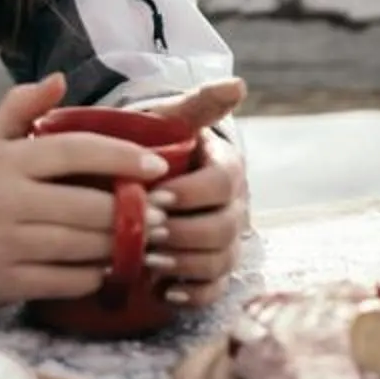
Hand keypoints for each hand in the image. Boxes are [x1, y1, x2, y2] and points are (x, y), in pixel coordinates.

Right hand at [0, 72, 177, 309]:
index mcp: (9, 161)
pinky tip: (111, 265)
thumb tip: (60, 78)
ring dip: (122, 245)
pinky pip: (68, 281)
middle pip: (86, 207)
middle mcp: (8, 201)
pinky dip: (96, 275)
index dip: (120, 156)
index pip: (73, 151)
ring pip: (82, 247)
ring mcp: (8, 244)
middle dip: (134, 212)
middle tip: (165, 212)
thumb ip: (23, 105)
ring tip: (149, 239)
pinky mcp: (9, 282)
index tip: (158, 165)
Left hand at [146, 117, 249, 310]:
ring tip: (148, 257)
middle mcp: (234, 206)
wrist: (143, 173)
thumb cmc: (153, 142)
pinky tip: (163, 290)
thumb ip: (198, 104)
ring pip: (219, 261)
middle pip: (224, 228)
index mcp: (227, 167)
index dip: (191, 192)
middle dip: (184, 232)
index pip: (223, 183)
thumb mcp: (168, 118)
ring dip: (184, 262)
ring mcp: (225, 240)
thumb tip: (237, 84)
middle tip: (147, 230)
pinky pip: (212, 290)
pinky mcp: (212, 269)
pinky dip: (191, 294)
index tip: (154, 194)